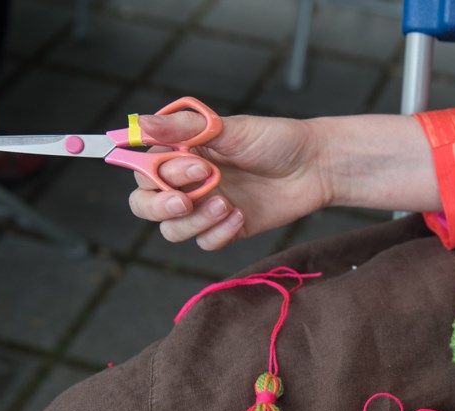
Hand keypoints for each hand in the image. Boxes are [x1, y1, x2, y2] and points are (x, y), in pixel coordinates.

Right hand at [129, 112, 328, 249]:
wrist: (314, 167)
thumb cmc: (273, 140)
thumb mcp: (229, 127)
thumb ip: (184, 128)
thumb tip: (140, 124)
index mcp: (181, 153)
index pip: (143, 171)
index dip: (159, 174)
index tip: (195, 166)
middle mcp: (187, 182)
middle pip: (145, 206)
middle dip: (160, 207)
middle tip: (185, 202)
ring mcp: (205, 207)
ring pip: (173, 230)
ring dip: (195, 221)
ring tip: (227, 204)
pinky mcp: (226, 229)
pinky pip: (205, 243)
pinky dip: (219, 233)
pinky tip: (241, 216)